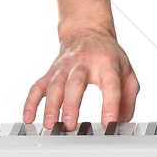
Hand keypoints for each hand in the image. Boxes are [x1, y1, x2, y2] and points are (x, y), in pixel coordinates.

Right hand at [23, 27, 138, 127]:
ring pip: (55, 86)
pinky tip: (28, 117)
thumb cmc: (108, 56)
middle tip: (70, 125)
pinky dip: (31, 102)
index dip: (110, 104)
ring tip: (50, 125)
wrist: (87, 31)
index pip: (110, 85)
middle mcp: (83, 64)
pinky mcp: (51, 72)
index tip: (109, 122)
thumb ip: (128, 99)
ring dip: (51, 106)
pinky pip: (38, 86)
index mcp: (106, 64)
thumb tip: (122, 123)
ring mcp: (64, 67)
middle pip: (75, 84)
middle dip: (72, 105)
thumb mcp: (127, 73)